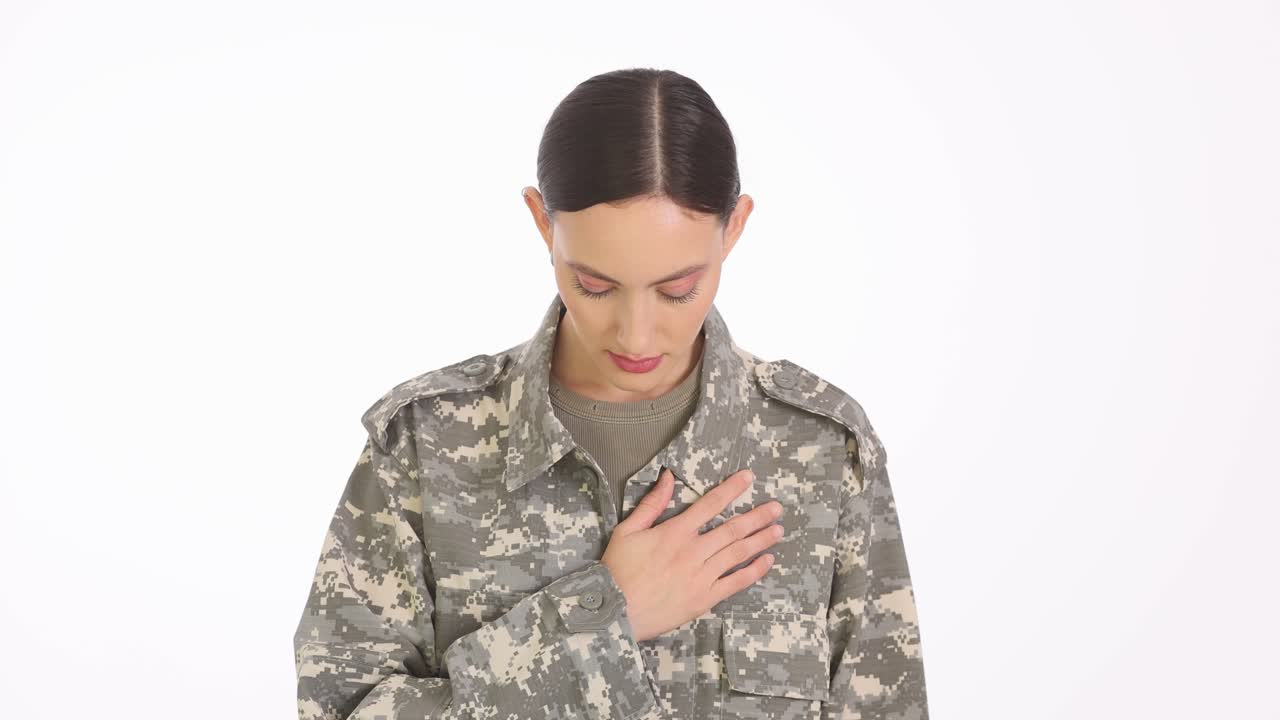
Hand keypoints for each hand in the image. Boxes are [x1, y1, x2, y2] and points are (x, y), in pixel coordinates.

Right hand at [601, 467, 784, 641]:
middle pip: (733, 529)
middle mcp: (693, 551)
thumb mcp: (627, 530)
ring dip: (761, 540)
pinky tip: (767, 561)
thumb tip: (668, 477)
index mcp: (675, 532)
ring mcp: (701, 576)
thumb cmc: (618, 570)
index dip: (732, 489)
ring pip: (738, 553)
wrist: (616, 610)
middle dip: (757, 516)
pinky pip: (735, 582)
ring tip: (778, 530)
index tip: (748, 478)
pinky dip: (754, 571)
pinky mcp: (704, 598)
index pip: (710, 504)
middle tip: (777, 507)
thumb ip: (652, 503)